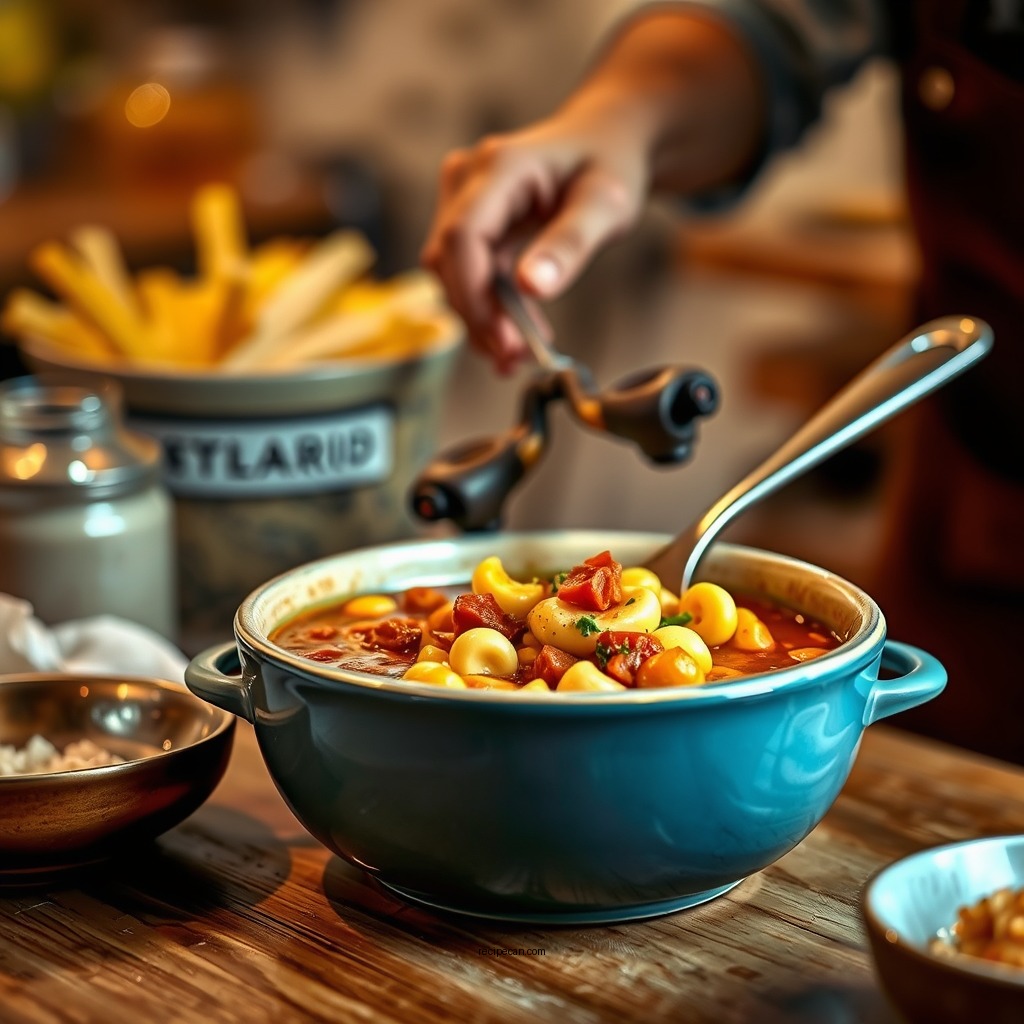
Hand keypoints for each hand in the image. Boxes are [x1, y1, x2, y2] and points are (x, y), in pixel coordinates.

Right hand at [420, 10, 763, 373]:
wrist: (605, 141)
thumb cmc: (609, 164)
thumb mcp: (607, 204)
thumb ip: (571, 244)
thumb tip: (533, 287)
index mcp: (501, 166)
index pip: (462, 238)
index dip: (476, 298)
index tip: (506, 342)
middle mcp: (469, 179)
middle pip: (451, 262)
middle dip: (481, 318)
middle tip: (519, 358)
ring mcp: (463, 198)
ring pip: (454, 274)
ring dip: (484, 319)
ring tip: (523, 353)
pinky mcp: (470, 220)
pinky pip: (468, 273)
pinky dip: (491, 308)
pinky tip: (517, 333)